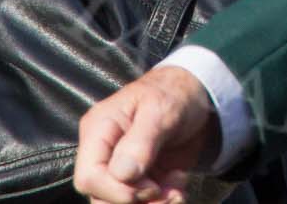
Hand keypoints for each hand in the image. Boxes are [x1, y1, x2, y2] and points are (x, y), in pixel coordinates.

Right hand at [72, 67, 218, 203]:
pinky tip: (178, 184)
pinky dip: (164, 201)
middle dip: (136, 201)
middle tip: (166, 191)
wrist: (197, 97)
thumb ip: (141, 141)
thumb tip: (122, 174)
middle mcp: (105, 152)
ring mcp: (122, 168)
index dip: (116, 191)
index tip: (151, 187)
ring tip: (176, 190)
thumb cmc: (174, 93)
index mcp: (99, 130)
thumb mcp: (160, 110)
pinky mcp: (141, 179)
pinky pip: (144, 202)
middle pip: (101, 197)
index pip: (89, 177)